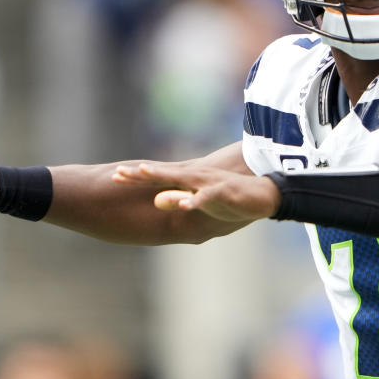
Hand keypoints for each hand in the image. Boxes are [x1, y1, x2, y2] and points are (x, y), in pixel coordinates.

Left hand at [112, 162, 280, 222]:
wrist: (262, 195)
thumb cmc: (229, 199)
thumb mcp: (200, 202)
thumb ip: (179, 200)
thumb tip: (156, 201)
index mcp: (188, 181)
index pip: (158, 177)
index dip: (137, 177)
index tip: (115, 176)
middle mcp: (195, 177)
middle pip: (163, 174)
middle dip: (141, 174)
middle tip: (117, 173)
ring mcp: (208, 183)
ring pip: (182, 179)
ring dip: (163, 176)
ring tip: (143, 173)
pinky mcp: (223, 191)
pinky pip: (206, 196)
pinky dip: (195, 200)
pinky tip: (183, 205)